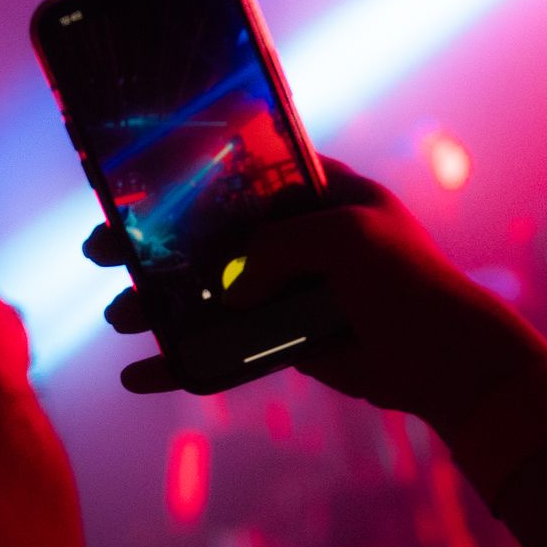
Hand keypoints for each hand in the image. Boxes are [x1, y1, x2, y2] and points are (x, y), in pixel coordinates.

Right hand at [84, 161, 546, 428]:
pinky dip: (186, 362)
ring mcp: (288, 289)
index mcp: (320, 193)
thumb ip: (277, 248)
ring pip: (208, 294)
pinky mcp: (284, 340)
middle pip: (210, 234)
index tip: (135, 181)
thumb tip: (226, 285)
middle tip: (101, 248)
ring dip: (160, 305)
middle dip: (153, 245)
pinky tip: (143, 374)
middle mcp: (298, 236)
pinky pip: (224, 348)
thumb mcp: (345, 240)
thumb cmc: (409, 283)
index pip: (244, 172)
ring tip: (119, 316)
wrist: (446, 362)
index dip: (189, 175)